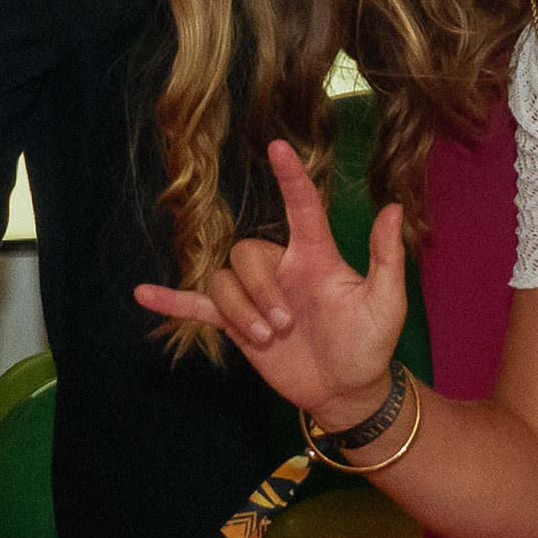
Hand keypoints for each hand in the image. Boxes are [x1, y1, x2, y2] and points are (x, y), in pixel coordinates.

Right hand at [133, 138, 407, 425]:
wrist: (346, 390)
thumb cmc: (370, 343)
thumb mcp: (386, 302)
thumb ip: (386, 257)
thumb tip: (394, 208)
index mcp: (315, 256)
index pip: (301, 207)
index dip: (290, 177)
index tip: (278, 146)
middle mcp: (281, 268)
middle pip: (248, 253)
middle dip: (259, 291)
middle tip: (284, 327)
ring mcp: (256, 296)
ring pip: (225, 281)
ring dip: (239, 310)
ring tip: (266, 339)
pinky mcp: (238, 326)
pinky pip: (199, 305)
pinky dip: (172, 300)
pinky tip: (143, 295)